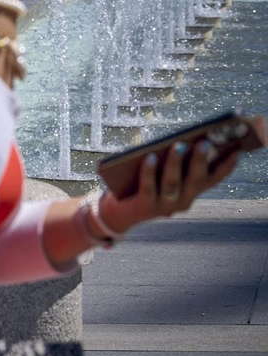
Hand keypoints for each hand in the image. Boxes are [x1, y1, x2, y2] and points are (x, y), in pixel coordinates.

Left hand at [99, 140, 240, 232]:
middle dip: (200, 161)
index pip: (212, 180)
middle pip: (195, 180)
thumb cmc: (143, 185)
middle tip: (204, 143)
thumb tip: (183, 141)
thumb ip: (175, 163)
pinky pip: (148, 186)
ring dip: (176, 163)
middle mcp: (182, 202)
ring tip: (179, 144)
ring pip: (173, 183)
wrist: (118, 214)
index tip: (237, 150)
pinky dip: (149, 171)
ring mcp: (164, 207)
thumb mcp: (163, 174)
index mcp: (191, 193)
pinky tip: (150, 156)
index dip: (226, 167)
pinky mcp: (144, 207)